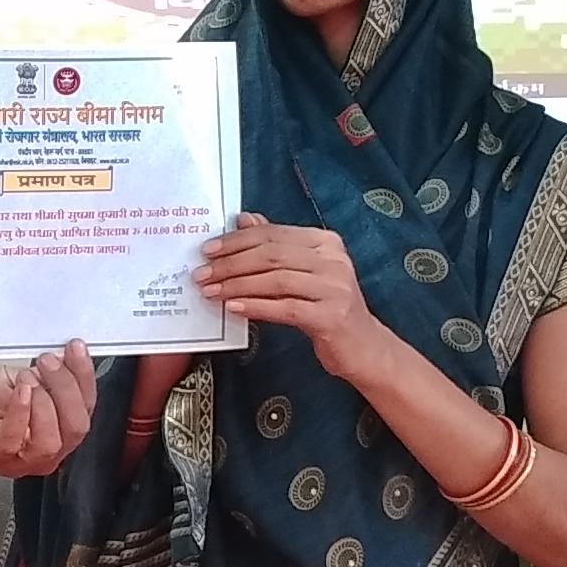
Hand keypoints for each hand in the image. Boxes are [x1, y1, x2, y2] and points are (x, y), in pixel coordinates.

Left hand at [0, 342, 94, 475]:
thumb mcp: (22, 377)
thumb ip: (47, 375)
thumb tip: (67, 359)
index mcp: (60, 428)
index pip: (86, 408)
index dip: (85, 377)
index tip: (75, 348)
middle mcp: (48, 449)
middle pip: (76, 428)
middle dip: (66, 389)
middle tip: (49, 362)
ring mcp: (22, 459)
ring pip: (52, 442)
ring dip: (46, 403)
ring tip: (29, 377)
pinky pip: (14, 441)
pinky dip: (21, 413)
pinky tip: (20, 391)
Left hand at [191, 214, 379, 375]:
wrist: (363, 347)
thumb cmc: (328, 308)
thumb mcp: (304, 272)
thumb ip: (276, 246)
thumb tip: (244, 219)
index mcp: (326, 242)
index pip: (273, 234)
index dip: (237, 240)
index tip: (208, 250)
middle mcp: (334, 260)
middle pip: (272, 255)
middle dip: (231, 264)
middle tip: (203, 273)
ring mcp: (335, 288)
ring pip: (276, 280)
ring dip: (237, 286)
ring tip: (211, 291)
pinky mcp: (332, 317)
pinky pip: (286, 308)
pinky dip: (256, 307)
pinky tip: (234, 308)